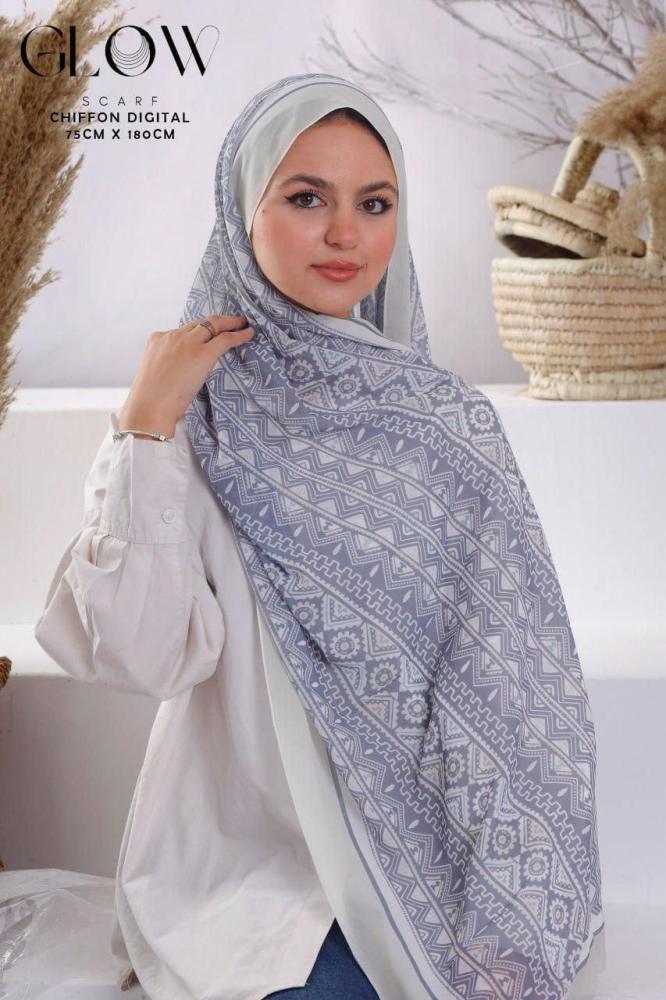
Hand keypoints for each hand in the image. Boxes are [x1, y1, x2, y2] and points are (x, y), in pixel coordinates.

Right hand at [118, 315, 254, 437]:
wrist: (150, 407)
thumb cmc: (151, 399)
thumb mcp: (156, 372)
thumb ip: (169, 363)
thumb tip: (182, 370)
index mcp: (157, 339)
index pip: (183, 330)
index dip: (199, 330)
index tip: (208, 331)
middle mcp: (172, 335)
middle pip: (200, 322)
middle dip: (217, 320)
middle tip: (233, 320)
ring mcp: (188, 342)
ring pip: (214, 324)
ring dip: (230, 323)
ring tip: (243, 324)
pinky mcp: (203, 353)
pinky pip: (225, 339)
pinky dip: (239, 335)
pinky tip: (249, 333)